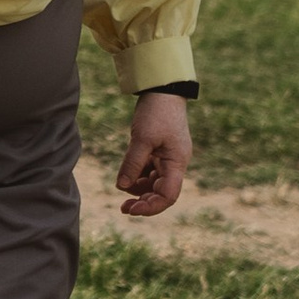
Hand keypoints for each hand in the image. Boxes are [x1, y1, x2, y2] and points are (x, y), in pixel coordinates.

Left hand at [115, 92, 191, 219]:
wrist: (162, 89)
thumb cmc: (157, 112)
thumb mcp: (142, 138)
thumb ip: (133, 164)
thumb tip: (121, 187)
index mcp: (177, 163)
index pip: (168, 196)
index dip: (151, 207)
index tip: (132, 210)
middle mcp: (175, 163)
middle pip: (161, 192)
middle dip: (143, 201)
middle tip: (123, 208)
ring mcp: (167, 157)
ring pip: (153, 183)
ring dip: (139, 189)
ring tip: (122, 188)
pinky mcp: (159, 151)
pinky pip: (149, 170)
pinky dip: (137, 176)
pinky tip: (126, 176)